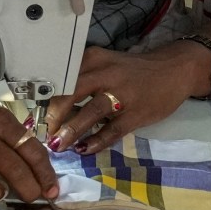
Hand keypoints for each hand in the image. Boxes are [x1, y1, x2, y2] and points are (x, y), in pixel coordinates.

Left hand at [41, 44, 208, 155]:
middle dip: (55, 115)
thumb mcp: (106, 65)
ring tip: (58, 146)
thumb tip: (52, 106)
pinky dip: (97, 141)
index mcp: (94, 59)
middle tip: (44, 132)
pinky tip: (85, 150)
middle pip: (73, 92)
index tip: (35, 114)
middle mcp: (106, 74)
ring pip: (91, 112)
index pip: (64, 78)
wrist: (174, 69)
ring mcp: (123, 94)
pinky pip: (112, 130)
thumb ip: (82, 79)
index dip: (46, 98)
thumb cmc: (133, 71)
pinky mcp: (136, 113)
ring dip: (72, 131)